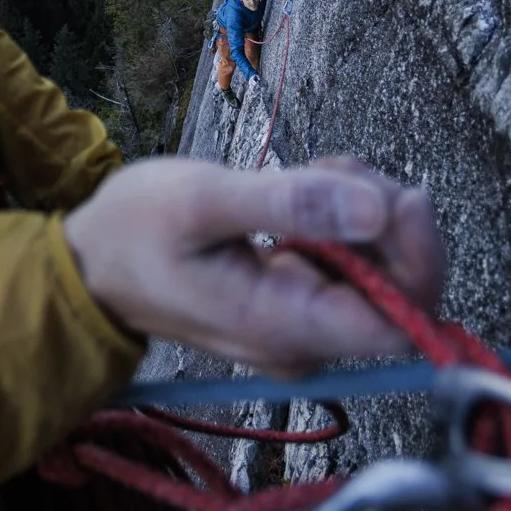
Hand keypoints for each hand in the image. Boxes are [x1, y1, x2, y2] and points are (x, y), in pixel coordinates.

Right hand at [62, 157, 442, 372]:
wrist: (90, 266)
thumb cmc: (134, 231)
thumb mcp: (203, 199)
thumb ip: (290, 204)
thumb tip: (380, 211)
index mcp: (285, 328)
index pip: (402, 321)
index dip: (419, 257)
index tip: (398, 195)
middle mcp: (305, 343)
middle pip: (401, 289)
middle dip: (387, 216)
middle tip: (334, 167)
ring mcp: (305, 326)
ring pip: (382, 267)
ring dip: (363, 206)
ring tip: (306, 172)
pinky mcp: (301, 304)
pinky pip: (353, 261)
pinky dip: (344, 214)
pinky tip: (303, 187)